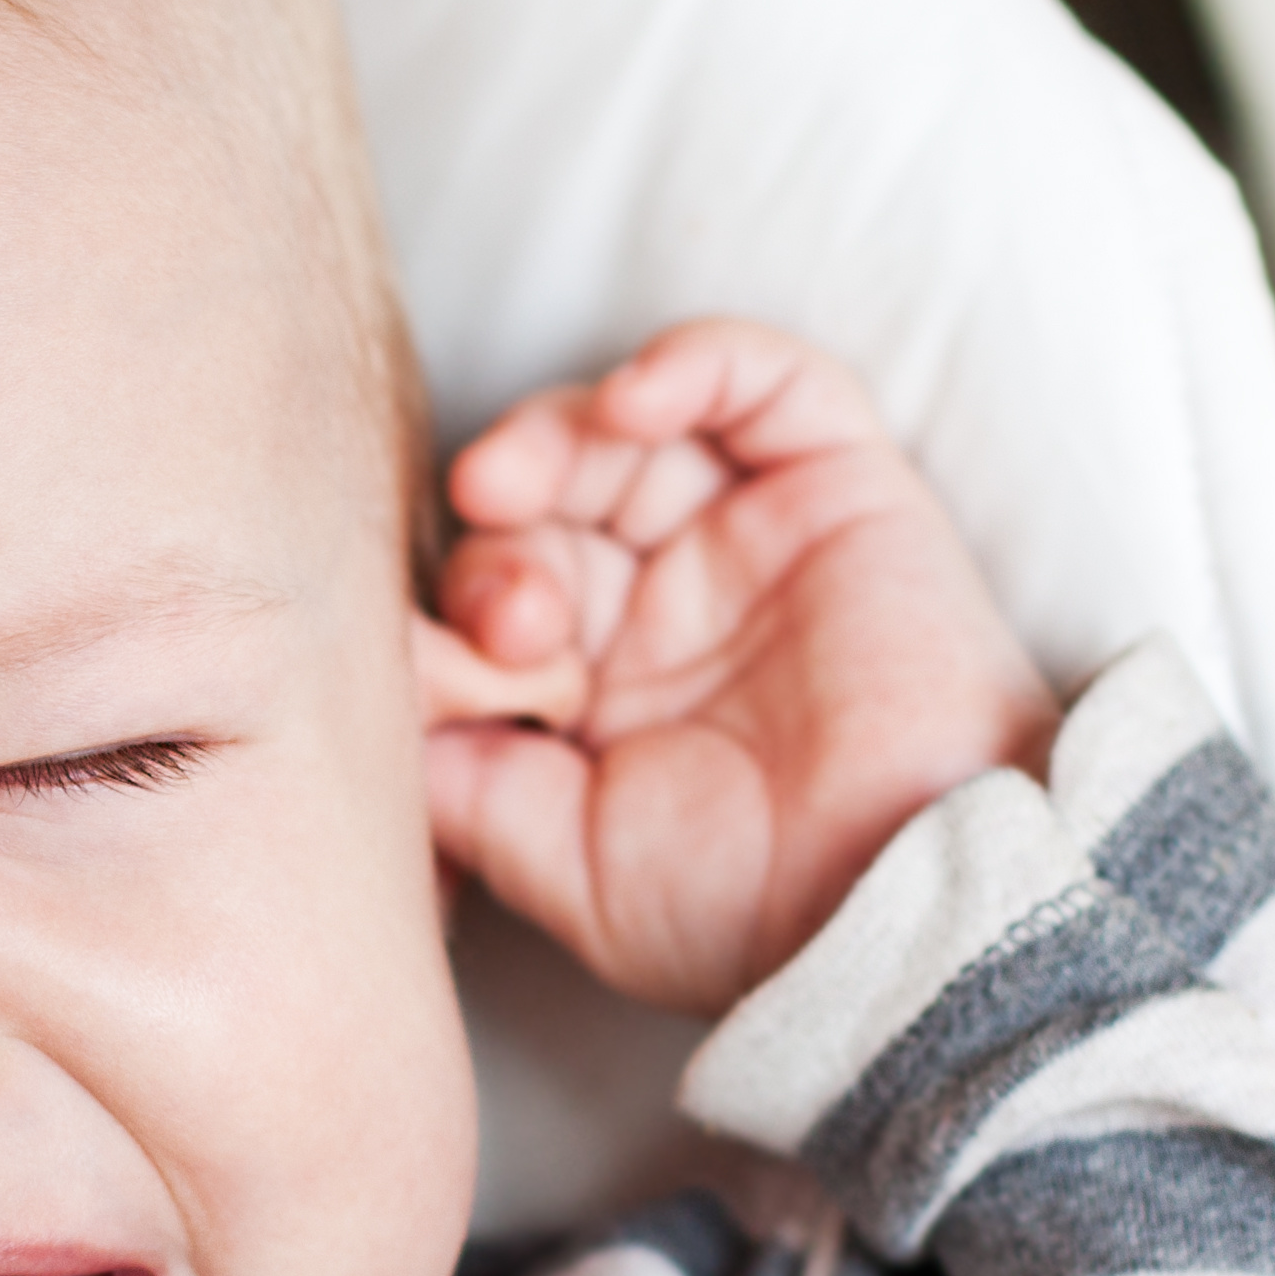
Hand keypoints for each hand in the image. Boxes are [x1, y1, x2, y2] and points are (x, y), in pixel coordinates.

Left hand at [424, 318, 1056, 1015]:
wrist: (899, 912)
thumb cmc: (741, 910)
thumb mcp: (551, 860)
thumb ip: (454, 775)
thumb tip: (375, 690)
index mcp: (591, 683)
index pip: (486, 587)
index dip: (453, 608)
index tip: (458, 671)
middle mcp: (661, 600)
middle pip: (542, 500)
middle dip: (499, 538)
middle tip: (510, 615)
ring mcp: (747, 538)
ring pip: (627, 427)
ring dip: (555, 437)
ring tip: (518, 485)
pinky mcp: (841, 488)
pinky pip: (761, 380)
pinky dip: (690, 363)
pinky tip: (633, 402)